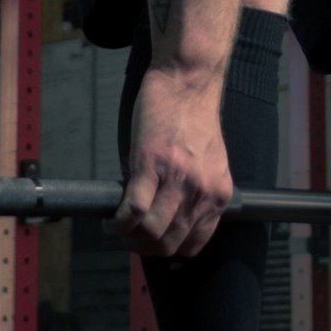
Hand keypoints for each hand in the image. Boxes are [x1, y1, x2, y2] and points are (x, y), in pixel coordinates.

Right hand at [109, 66, 232, 257]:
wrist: (187, 82)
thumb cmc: (193, 119)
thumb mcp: (208, 164)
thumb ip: (196, 193)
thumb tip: (172, 221)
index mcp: (218, 193)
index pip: (194, 244)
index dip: (167, 248)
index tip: (150, 241)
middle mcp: (202, 191)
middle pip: (170, 244)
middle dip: (144, 248)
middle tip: (128, 236)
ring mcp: (178, 179)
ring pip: (151, 233)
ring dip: (129, 237)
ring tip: (118, 227)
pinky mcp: (151, 164)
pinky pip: (134, 209)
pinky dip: (119, 222)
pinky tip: (112, 217)